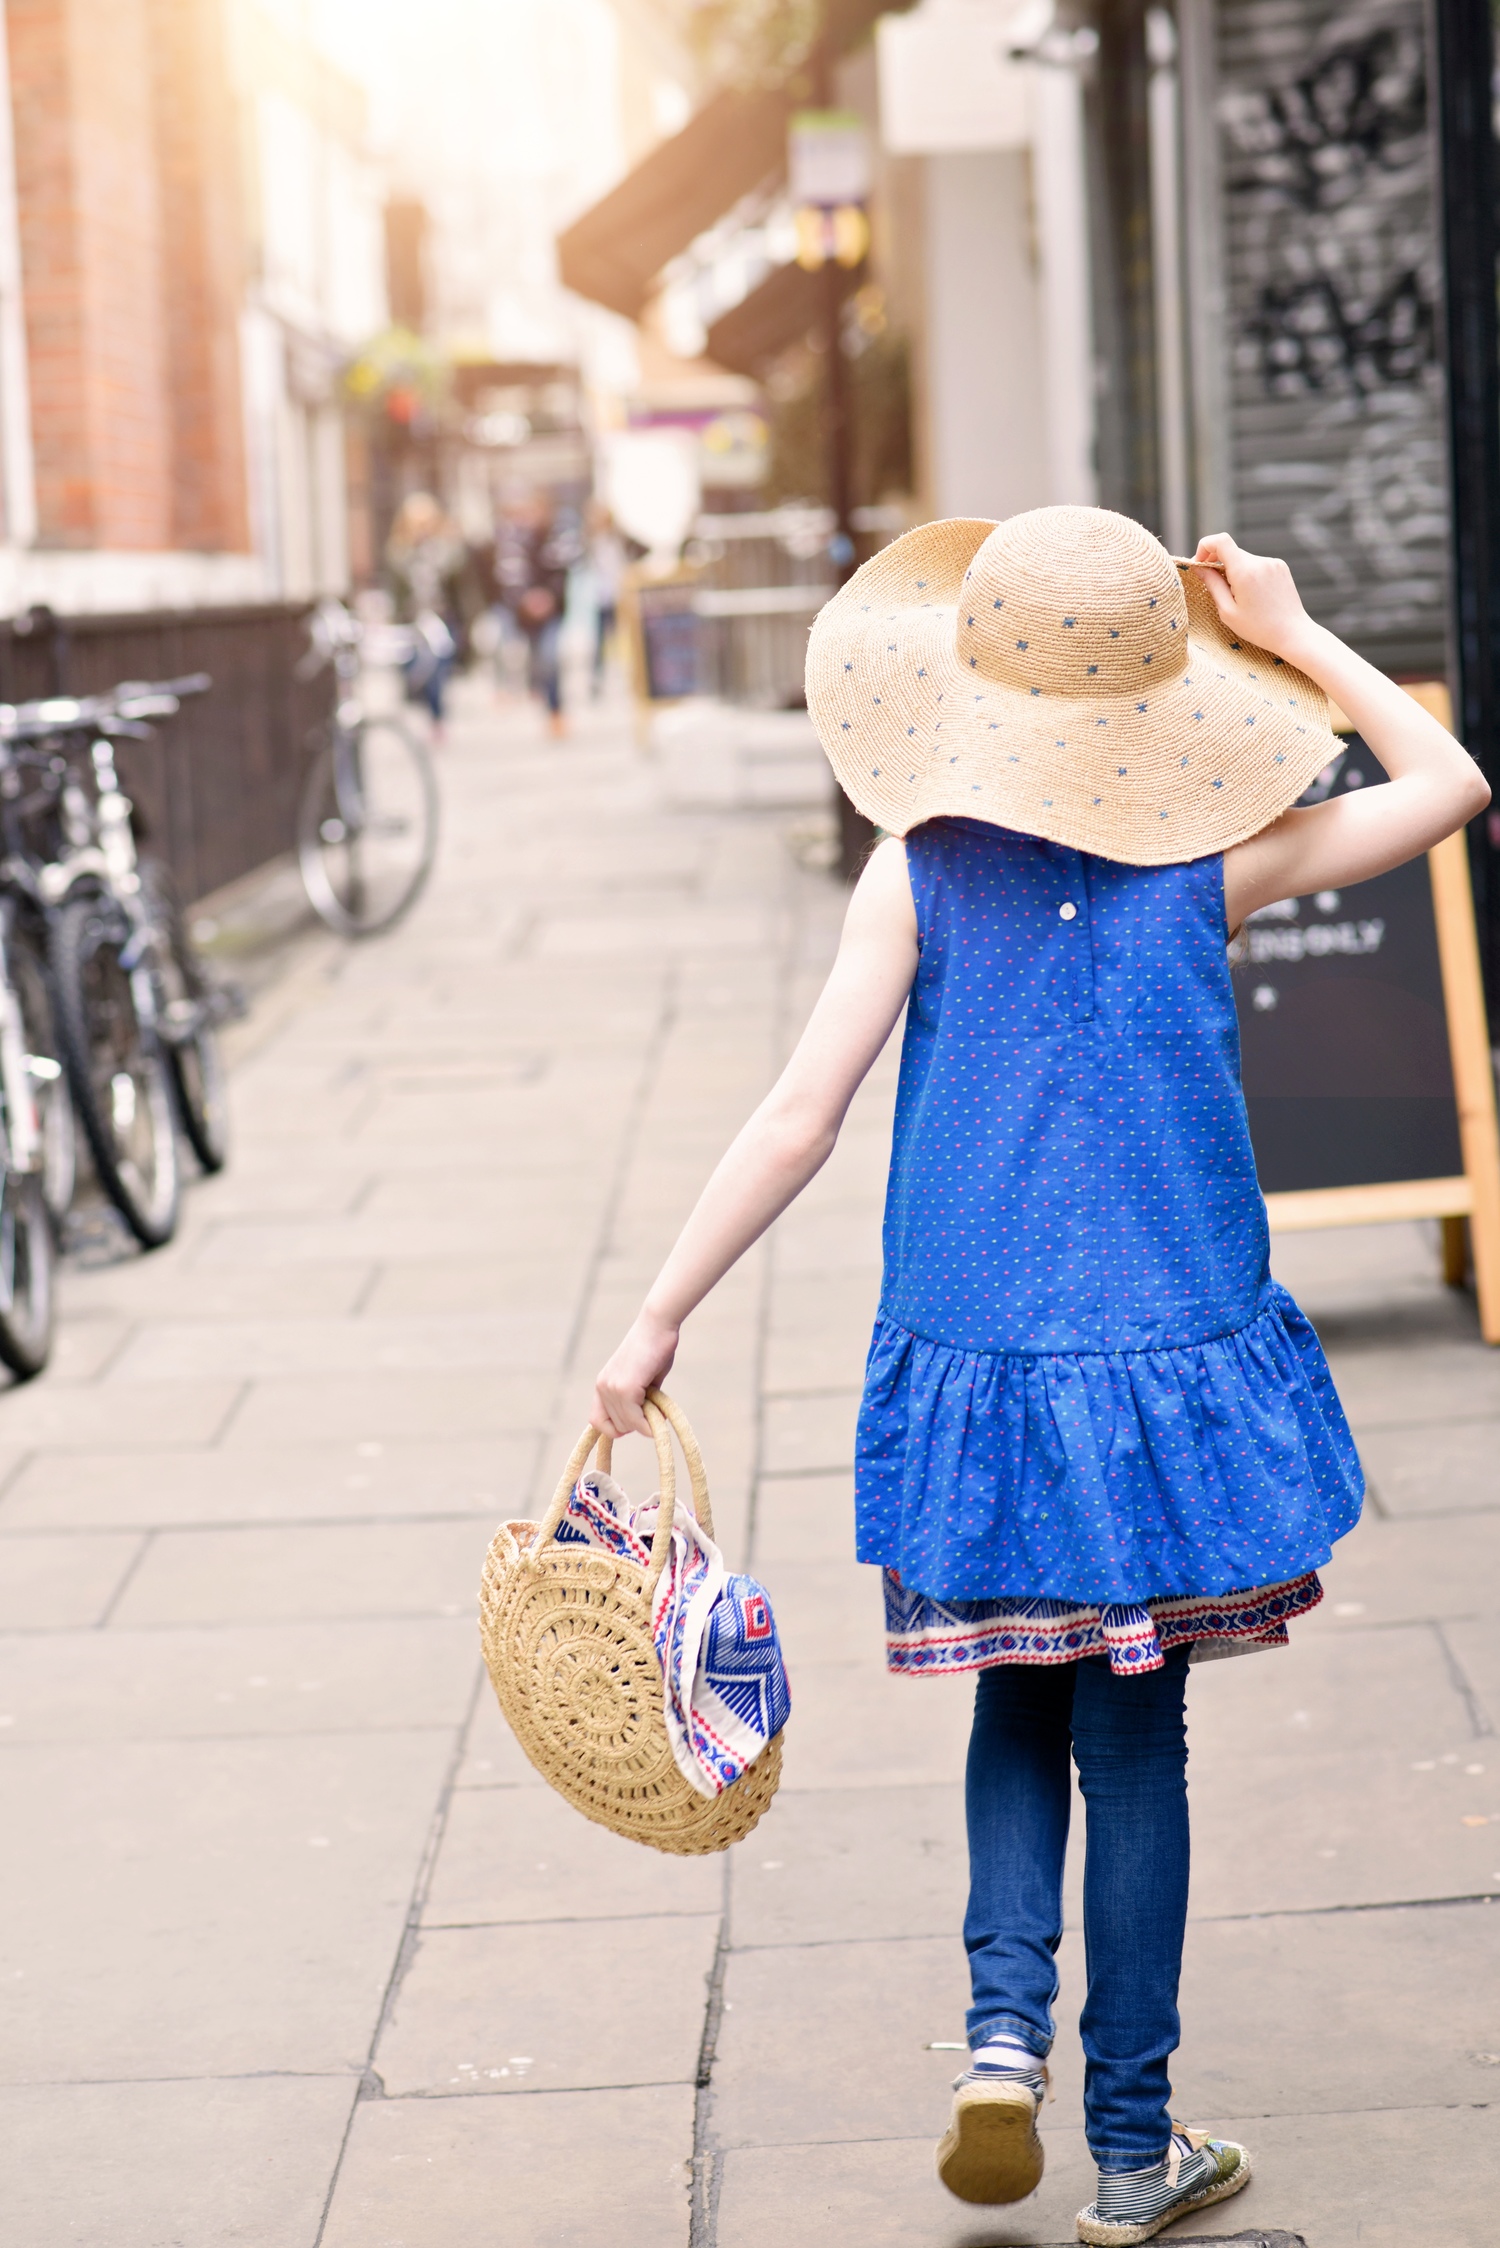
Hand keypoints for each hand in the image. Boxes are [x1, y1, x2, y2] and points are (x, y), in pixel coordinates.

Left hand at [591, 1308, 679, 1438]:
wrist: (657, 1325)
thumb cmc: (655, 1347)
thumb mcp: (643, 1378)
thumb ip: (640, 1398)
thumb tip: (647, 1420)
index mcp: (603, 1384)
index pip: (597, 1421)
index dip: (616, 1427)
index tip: (637, 1421)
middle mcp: (602, 1387)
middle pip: (616, 1427)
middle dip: (637, 1425)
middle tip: (656, 1411)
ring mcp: (613, 1388)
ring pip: (627, 1425)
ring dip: (646, 1423)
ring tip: (660, 1406)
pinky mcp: (626, 1388)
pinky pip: (636, 1419)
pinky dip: (650, 1424)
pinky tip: (662, 1414)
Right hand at [1189, 533, 1315, 665]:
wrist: (1292, 632)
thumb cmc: (1258, 628)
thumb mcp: (1227, 611)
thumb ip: (1212, 585)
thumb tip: (1199, 568)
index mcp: (1244, 571)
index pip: (1220, 541)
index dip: (1205, 547)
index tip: (1201, 564)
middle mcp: (1259, 562)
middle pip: (1231, 551)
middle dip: (1218, 564)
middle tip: (1214, 585)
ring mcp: (1272, 562)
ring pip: (1243, 559)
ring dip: (1235, 572)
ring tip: (1239, 596)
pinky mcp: (1280, 566)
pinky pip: (1256, 564)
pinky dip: (1249, 574)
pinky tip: (1254, 595)